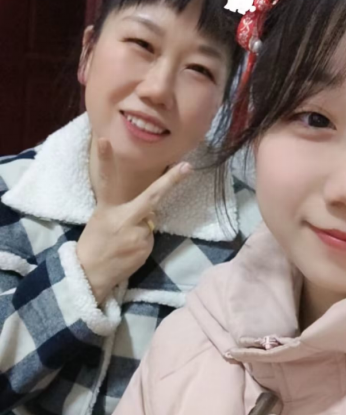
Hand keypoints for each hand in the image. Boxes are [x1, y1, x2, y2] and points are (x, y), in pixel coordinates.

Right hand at [77, 139, 191, 303]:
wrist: (90, 274)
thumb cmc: (93, 244)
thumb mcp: (100, 220)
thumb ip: (122, 210)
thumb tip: (147, 211)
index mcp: (108, 208)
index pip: (106, 180)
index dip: (106, 161)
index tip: (105, 140)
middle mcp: (124, 218)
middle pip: (152, 197)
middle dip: (171, 180)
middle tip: (187, 166)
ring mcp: (137, 234)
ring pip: (150, 223)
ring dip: (142, 228)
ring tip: (123, 241)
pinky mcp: (145, 248)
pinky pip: (149, 239)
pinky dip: (142, 242)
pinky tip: (128, 250)